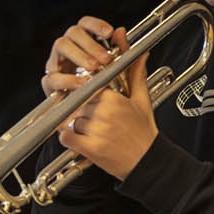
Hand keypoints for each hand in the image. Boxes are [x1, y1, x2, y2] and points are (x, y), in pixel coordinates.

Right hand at [41, 16, 117, 98]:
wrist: (95, 120)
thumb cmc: (107, 92)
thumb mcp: (120, 71)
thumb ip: (122, 52)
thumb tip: (121, 32)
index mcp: (83, 44)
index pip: (84, 25)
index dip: (95, 25)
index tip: (109, 33)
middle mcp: (68, 50)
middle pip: (72, 32)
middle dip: (90, 44)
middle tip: (105, 59)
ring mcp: (57, 64)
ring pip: (61, 46)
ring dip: (79, 55)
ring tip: (94, 69)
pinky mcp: (50, 84)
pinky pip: (53, 75)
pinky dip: (68, 79)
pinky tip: (81, 83)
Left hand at [57, 30, 157, 179]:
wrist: (147, 161)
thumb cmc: (143, 130)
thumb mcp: (141, 99)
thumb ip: (135, 73)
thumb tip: (140, 52)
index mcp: (113, 99)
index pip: (87, 86)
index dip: (88, 93)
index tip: (94, 100)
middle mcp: (103, 113)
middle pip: (78, 103)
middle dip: (85, 111)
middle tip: (101, 121)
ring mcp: (95, 130)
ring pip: (72, 120)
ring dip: (79, 126)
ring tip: (99, 133)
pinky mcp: (89, 148)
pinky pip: (65, 137)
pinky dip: (70, 139)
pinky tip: (85, 142)